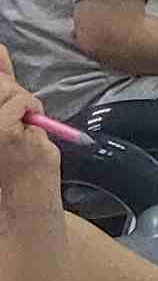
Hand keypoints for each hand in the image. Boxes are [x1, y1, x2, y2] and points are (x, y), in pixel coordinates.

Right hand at [0, 59, 60, 213]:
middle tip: (19, 113)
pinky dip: (31, 109)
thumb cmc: (11, 159)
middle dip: (11, 90)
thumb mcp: (2, 115)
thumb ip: (1, 85)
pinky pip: (21, 102)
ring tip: (23, 124)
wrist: (19, 199)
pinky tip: (30, 127)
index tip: (10, 82)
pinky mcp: (1, 131)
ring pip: (7, 89)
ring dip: (23, 101)